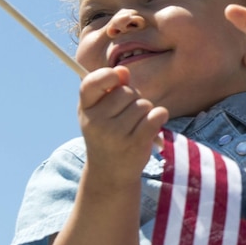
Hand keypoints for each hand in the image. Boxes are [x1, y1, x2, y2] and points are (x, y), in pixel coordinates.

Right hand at [78, 66, 167, 181]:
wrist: (111, 173)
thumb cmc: (108, 135)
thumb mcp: (102, 112)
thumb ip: (112, 89)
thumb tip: (123, 71)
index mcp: (85, 110)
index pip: (91, 83)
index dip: (107, 75)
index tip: (117, 77)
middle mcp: (96, 122)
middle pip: (126, 92)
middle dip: (134, 98)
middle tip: (129, 114)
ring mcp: (115, 134)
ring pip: (144, 104)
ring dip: (146, 111)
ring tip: (136, 126)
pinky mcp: (135, 143)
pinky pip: (156, 115)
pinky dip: (160, 117)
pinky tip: (154, 126)